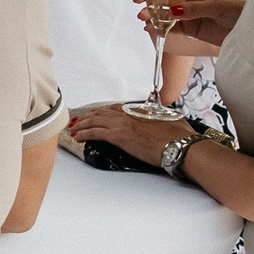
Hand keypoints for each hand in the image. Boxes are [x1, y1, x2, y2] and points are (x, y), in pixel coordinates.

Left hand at [65, 103, 196, 165]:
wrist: (181, 145)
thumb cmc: (181, 137)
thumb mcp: (173, 122)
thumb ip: (164, 119)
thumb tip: (167, 121)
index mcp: (140, 111)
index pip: (115, 109)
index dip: (103, 111)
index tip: (96, 113)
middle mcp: (128, 115)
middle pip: (101, 113)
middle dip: (87, 117)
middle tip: (78, 121)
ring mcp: (122, 125)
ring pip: (94, 121)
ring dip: (81, 125)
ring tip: (73, 129)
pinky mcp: (119, 137)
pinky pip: (95, 133)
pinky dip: (84, 134)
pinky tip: (77, 137)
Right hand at [131, 0, 243, 54]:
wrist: (247, 32)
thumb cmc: (238, 11)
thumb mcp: (218, 6)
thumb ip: (194, 8)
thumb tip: (173, 11)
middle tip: (137, 0)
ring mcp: (187, 12)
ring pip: (163, 9)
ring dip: (151, 12)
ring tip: (143, 17)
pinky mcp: (188, 28)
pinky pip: (170, 27)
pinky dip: (159, 27)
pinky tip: (150, 28)